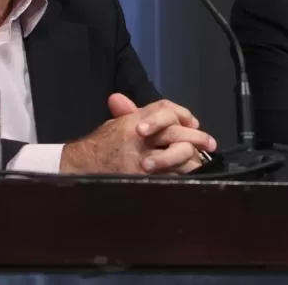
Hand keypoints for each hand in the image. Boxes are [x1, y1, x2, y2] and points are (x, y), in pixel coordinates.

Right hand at [60, 94, 216, 174]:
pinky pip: (169, 175)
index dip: (183, 114)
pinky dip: (181, 174)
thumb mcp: (118, 123)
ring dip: (192, 157)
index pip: (165, 109)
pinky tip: (189, 175)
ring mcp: (141, 158)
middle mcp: (139, 136)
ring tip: (201, 161)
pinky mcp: (141, 178)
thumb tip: (170, 111)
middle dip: (196, 137)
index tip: (193, 122)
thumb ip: (140, 113)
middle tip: (210, 143)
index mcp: (135, 120)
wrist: (78, 167)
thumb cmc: (101, 145)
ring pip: (177, 153)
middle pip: (176, 131)